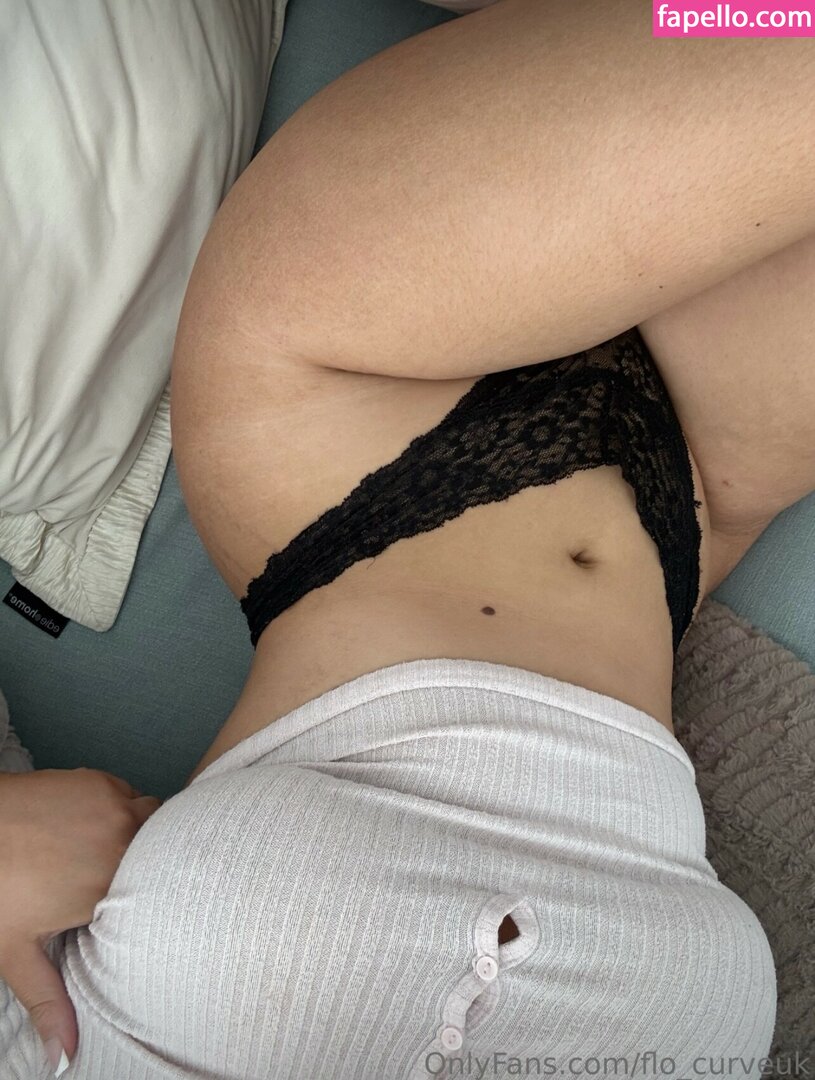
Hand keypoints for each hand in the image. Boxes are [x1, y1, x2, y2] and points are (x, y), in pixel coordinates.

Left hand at [0, 767, 161, 1073]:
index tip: (143, 905)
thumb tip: (66, 1055)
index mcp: (111, 887)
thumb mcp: (16, 951)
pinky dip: (118, 808)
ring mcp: (115, 806)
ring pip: (150, 818)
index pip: (160, 894)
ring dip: (138, 833)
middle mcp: (124, 842)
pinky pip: (129, 795)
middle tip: (121, 878)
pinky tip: (91, 825)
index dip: (153, 899)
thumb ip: (49, 1000)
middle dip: (147, 865)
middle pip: (160, 851)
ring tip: (109, 851)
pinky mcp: (102, 781)